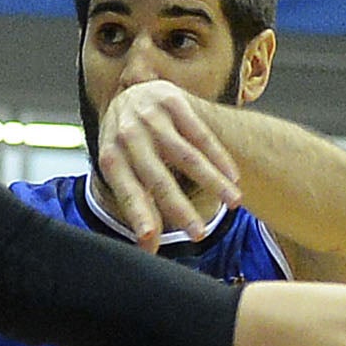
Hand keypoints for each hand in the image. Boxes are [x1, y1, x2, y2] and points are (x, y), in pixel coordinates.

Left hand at [92, 79, 243, 249]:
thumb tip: (148, 250)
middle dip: (180, 208)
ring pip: (187, 155)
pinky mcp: (173, 100)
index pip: (127, 192)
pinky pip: (201, 134)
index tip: (152, 238)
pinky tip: (233, 176)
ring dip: (213, 181)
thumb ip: (138, 208)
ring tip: (234, 203)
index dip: (139, 215)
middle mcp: (128, 135)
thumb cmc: (130, 146)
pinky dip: (219, 157)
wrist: (134, 94)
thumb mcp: (124, 173)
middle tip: (200, 235)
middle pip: (158, 178)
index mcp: (111, 157)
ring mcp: (150, 116)